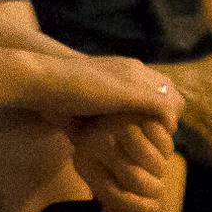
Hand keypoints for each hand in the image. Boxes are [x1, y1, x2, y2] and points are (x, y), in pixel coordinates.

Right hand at [31, 51, 182, 132]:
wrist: (39, 79)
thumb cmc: (47, 94)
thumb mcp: (76, 104)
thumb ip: (88, 115)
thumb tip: (81, 139)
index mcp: (120, 67)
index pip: (154, 84)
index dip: (154, 107)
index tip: (146, 129)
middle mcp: (133, 68)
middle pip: (169, 90)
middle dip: (167, 115)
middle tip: (156, 139)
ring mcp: (135, 78)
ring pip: (173, 99)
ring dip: (169, 122)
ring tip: (157, 143)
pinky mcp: (133, 92)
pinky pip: (165, 109)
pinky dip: (165, 127)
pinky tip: (154, 142)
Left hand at [69, 112, 176, 211]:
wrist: (100, 105)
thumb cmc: (100, 146)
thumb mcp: (97, 170)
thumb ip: (106, 196)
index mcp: (83, 160)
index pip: (112, 193)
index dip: (136, 206)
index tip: (153, 208)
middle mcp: (97, 141)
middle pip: (136, 179)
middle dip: (154, 189)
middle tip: (158, 189)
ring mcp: (118, 123)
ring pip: (153, 161)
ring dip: (161, 170)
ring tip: (156, 168)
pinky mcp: (140, 111)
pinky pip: (164, 140)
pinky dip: (167, 149)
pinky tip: (158, 148)